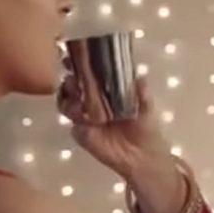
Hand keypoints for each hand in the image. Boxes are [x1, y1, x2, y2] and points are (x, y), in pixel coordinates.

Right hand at [58, 72, 187, 212]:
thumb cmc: (145, 127)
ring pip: (67, 100)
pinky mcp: (82, 132)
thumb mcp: (146, 107)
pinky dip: (73, 115)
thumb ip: (141, 93)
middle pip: (74, 84)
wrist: (142, 156)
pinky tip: (80, 113)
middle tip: (72, 76)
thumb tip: (139, 78)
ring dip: (67, 94)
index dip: (81, 64)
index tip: (74, 57)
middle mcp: (92, 100)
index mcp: (106, 90)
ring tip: (74, 92)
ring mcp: (84, 116)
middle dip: (70, 78)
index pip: (90, 73)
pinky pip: (72, 121)